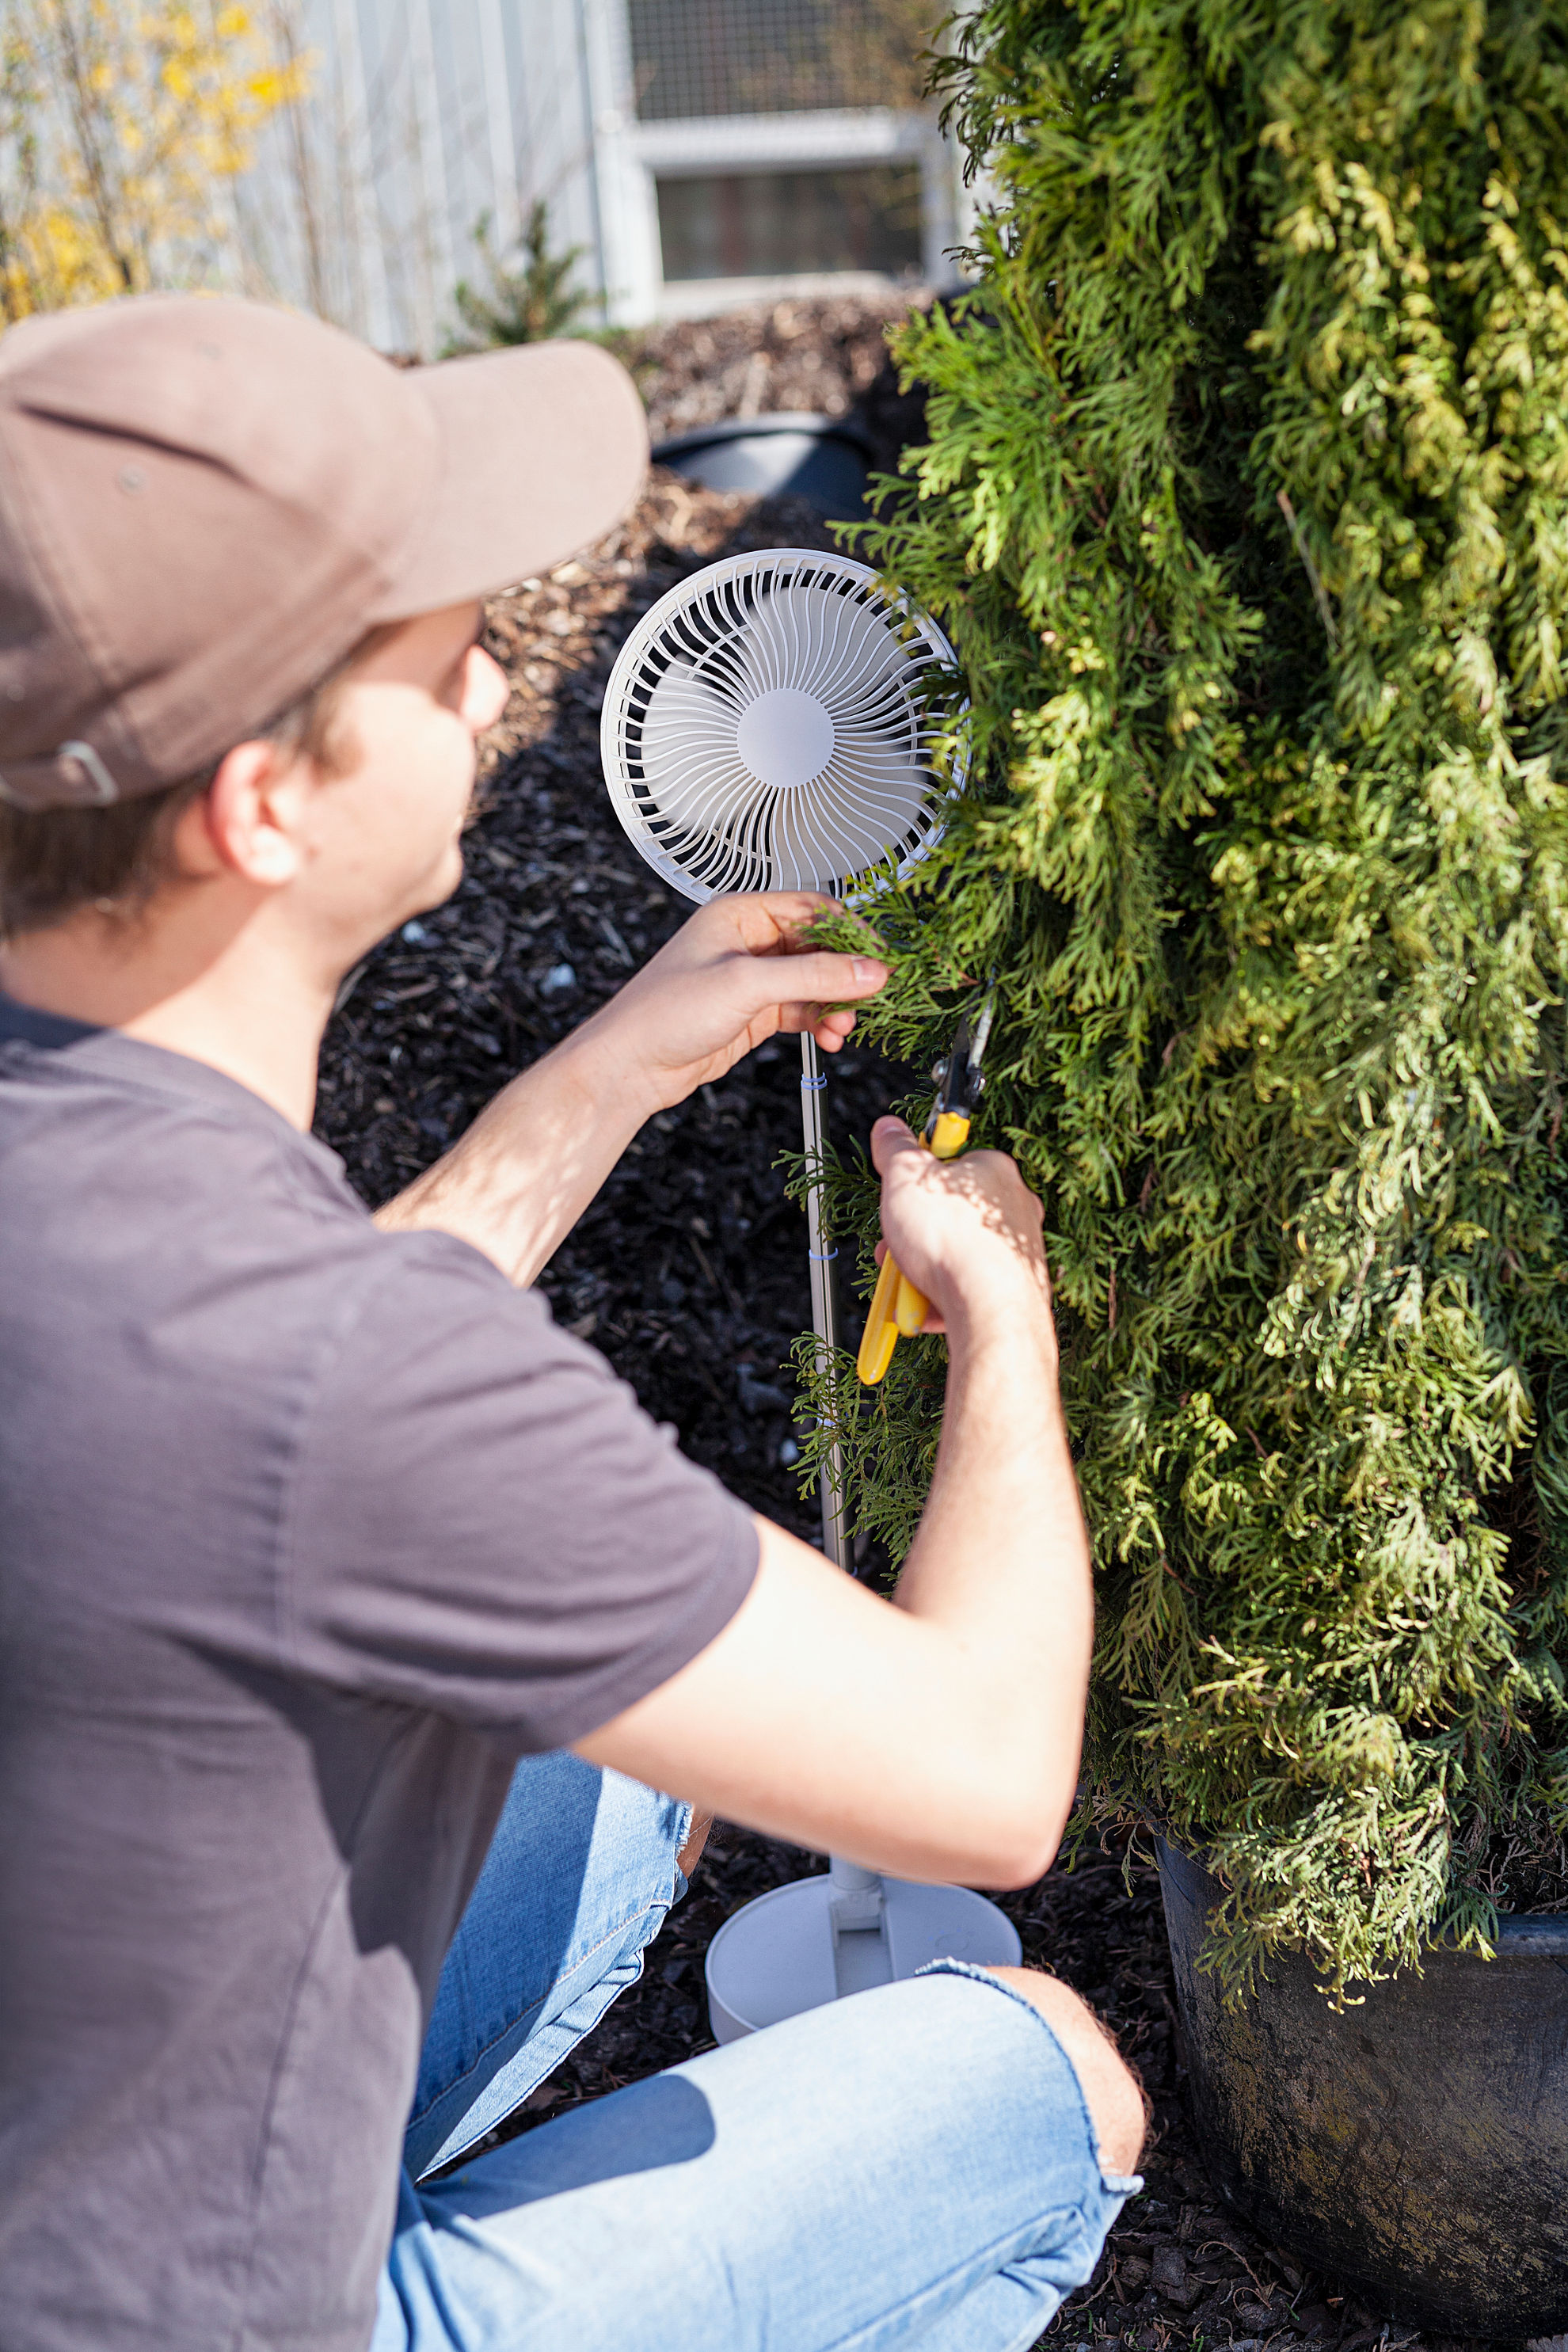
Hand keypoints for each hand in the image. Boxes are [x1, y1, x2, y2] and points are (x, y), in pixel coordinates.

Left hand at [574, 892, 887, 1116]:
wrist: (631, 1065)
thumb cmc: (664, 1012)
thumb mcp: (745, 984)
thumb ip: (812, 975)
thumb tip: (868, 971)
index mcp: (739, 914)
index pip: (812, 908)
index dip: (850, 931)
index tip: (880, 957)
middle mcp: (747, 941)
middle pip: (818, 947)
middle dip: (845, 974)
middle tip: (871, 996)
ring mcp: (751, 979)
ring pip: (813, 981)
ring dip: (835, 1003)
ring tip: (844, 1025)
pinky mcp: (753, 1012)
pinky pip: (801, 1009)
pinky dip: (820, 1021)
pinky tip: (830, 1036)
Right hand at [871, 1116, 1053, 1339]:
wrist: (991, 1310)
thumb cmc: (956, 1241)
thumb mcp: (906, 1178)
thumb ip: (895, 1150)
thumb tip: (888, 1128)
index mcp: (993, 1172)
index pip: (949, 1164)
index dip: (914, 1181)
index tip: (898, 1194)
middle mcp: (1013, 1209)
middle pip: (947, 1215)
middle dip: (911, 1234)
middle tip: (893, 1246)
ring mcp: (1016, 1252)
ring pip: (954, 1255)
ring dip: (921, 1268)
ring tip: (907, 1281)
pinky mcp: (1013, 1290)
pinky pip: (966, 1289)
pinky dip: (941, 1298)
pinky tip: (925, 1308)